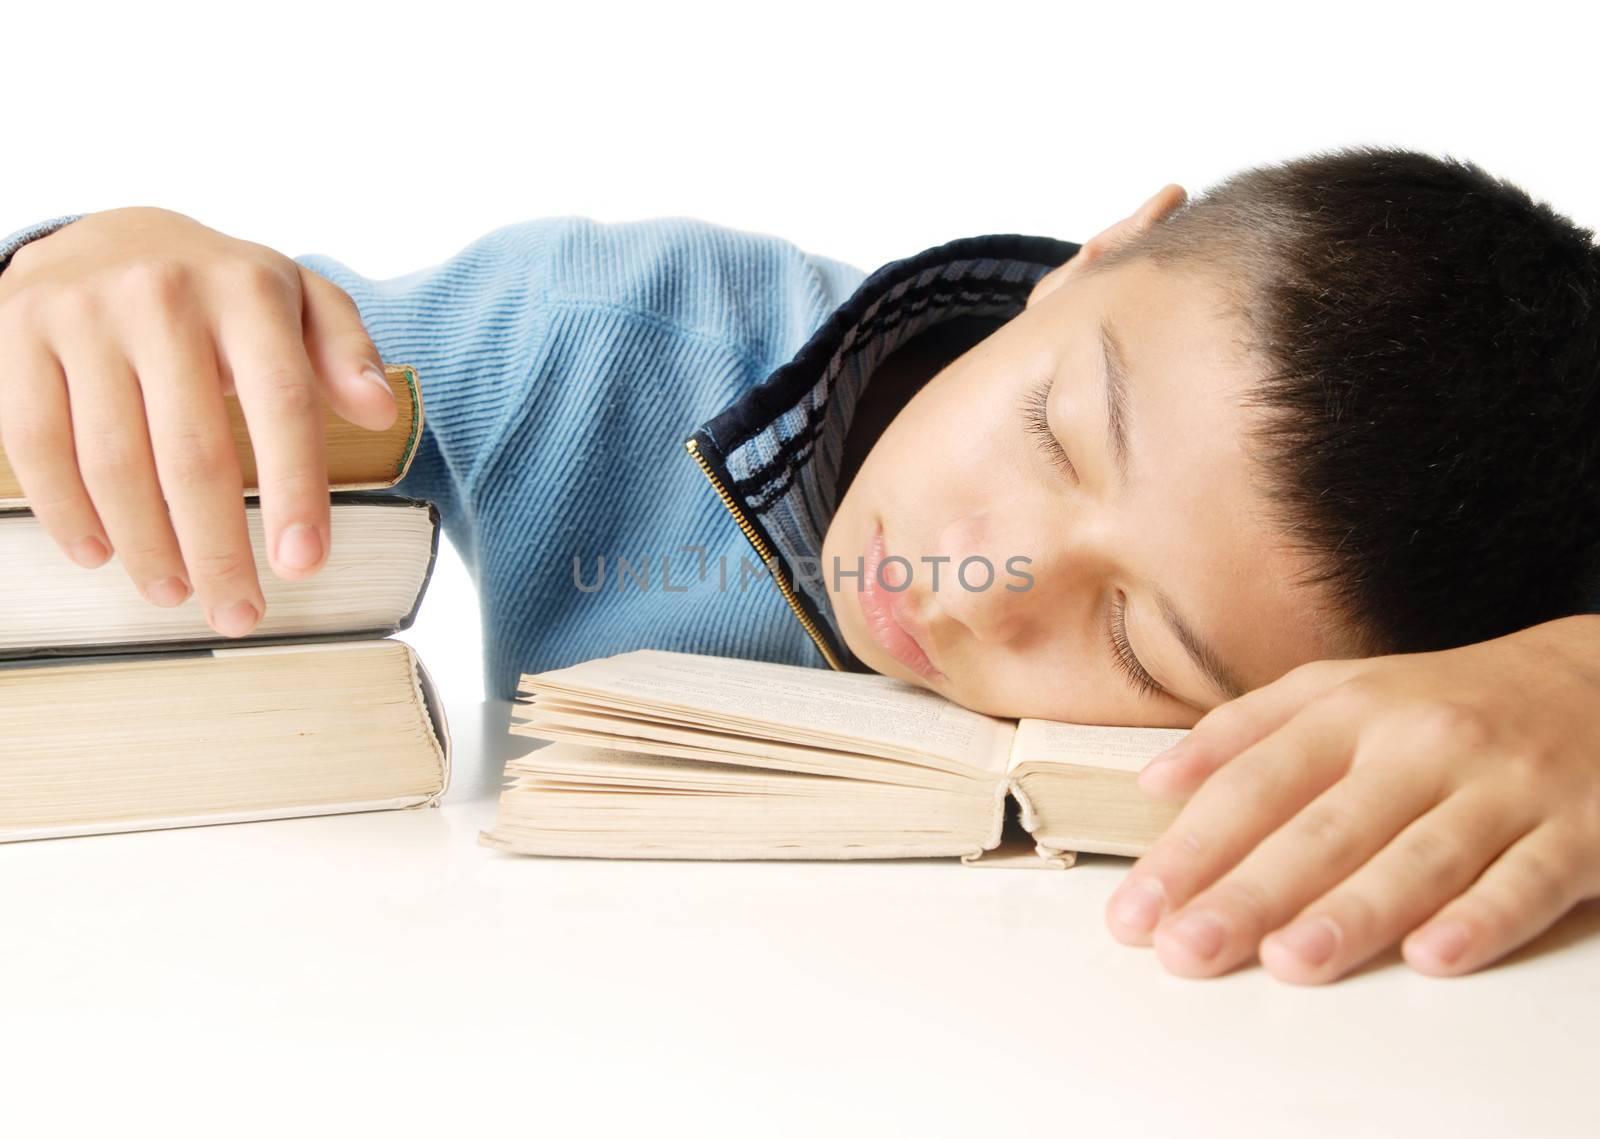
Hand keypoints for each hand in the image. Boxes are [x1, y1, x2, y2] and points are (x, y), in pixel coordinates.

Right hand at [0, 206, 396, 636]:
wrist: (109, 232)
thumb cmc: (222, 290)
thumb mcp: (299, 301)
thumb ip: (346, 352)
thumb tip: (379, 411)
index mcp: (248, 289)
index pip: (283, 404)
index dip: (295, 491)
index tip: (303, 566)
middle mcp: (162, 295)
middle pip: (194, 453)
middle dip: (219, 549)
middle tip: (239, 614)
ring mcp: (81, 313)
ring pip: (114, 461)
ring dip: (147, 545)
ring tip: (175, 592)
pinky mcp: (16, 332)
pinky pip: (36, 444)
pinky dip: (68, 512)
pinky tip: (101, 554)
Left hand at [1104, 614, 1599, 982]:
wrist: (1598, 681)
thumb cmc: (1449, 701)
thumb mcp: (1341, 690)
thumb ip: (1243, 732)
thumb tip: (1156, 782)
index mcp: (1351, 711)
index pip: (1254, 783)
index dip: (1192, 847)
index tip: (1140, 906)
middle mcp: (1420, 744)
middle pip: (1323, 827)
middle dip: (1249, 893)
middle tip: (1188, 947)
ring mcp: (1501, 787)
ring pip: (1420, 856)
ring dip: (1353, 912)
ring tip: (1289, 959)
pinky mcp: (1579, 829)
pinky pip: (1527, 879)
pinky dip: (1482, 916)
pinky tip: (1434, 953)